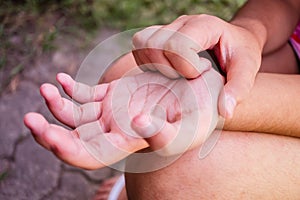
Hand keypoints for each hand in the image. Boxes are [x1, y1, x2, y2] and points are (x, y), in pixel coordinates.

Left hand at [24, 69, 222, 168]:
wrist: (202, 89)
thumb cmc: (202, 109)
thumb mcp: (191, 124)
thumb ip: (163, 132)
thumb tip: (136, 124)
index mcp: (129, 143)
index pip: (91, 157)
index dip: (67, 150)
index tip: (49, 134)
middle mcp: (116, 131)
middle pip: (74, 141)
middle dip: (49, 134)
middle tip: (29, 119)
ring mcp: (112, 112)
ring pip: (76, 117)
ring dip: (56, 106)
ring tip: (47, 88)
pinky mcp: (113, 94)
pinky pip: (85, 95)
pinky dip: (70, 88)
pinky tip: (62, 79)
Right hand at [132, 14, 262, 117]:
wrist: (233, 41)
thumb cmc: (240, 54)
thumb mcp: (247, 70)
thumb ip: (238, 88)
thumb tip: (224, 111)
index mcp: (205, 25)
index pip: (177, 44)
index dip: (184, 66)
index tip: (200, 73)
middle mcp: (183, 22)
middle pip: (155, 44)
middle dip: (168, 68)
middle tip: (186, 75)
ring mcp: (169, 27)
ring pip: (142, 43)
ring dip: (153, 65)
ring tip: (174, 73)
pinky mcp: (160, 35)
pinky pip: (139, 46)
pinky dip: (146, 62)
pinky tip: (165, 70)